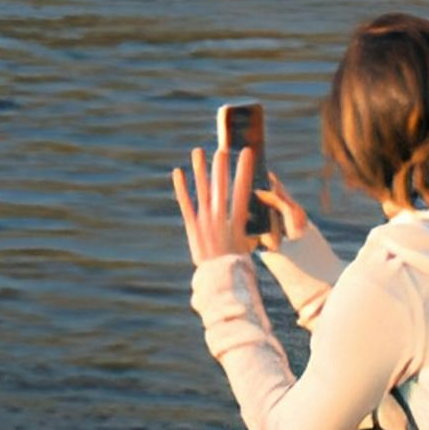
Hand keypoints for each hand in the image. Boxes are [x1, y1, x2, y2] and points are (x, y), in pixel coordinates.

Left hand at [171, 145, 283, 264]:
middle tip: (222, 149)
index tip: (247, 153)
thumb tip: (250, 215)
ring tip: (199, 151)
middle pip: (221, 186)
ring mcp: (205, 222)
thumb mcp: (247, 244)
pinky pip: (186, 204)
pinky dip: (181, 188)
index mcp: (237, 221)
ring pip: (202, 190)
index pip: (242, 190)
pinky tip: (178, 172)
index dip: (244, 170)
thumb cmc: (238, 264)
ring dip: (200, 170)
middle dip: (222, 167)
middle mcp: (221, 219)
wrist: (221, 281)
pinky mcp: (192, 227)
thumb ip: (245, 226)